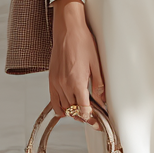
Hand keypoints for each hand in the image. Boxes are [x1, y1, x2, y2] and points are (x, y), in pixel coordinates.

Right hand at [49, 0, 105, 118]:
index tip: (98, 123)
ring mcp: (56, 82)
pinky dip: (60, 107)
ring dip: (73, 113)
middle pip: (74, 111)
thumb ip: (99, 84)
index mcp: (77, 82)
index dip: (91, 119)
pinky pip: (53, 100)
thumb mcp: (96, 64)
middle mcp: (64, 85)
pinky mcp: (51, 78)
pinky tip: (66, 109)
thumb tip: (102, 100)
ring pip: (63, 107)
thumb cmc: (83, 42)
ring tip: (82, 112)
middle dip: (84, 117)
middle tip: (93, 119)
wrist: (68, 30)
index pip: (83, 110)